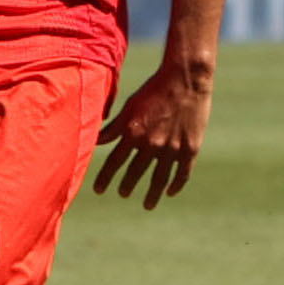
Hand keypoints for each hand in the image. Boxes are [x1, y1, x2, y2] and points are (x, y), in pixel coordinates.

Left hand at [90, 51, 214, 205]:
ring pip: (159, 179)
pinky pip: (182, 174)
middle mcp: (151, 143)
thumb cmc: (154, 89)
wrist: (185, 80)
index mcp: (133, 132)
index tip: (98, 190)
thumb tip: (94, 140)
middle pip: (135, 172)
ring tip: (146, 204)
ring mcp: (172, 148)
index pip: (114, 161)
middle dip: (126, 186)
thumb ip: (114, 127)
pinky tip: (170, 192)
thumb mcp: (129, 107)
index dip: (105, 177)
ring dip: (151, 193)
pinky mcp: (190, 149)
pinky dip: (175, 185)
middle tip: (122, 194)